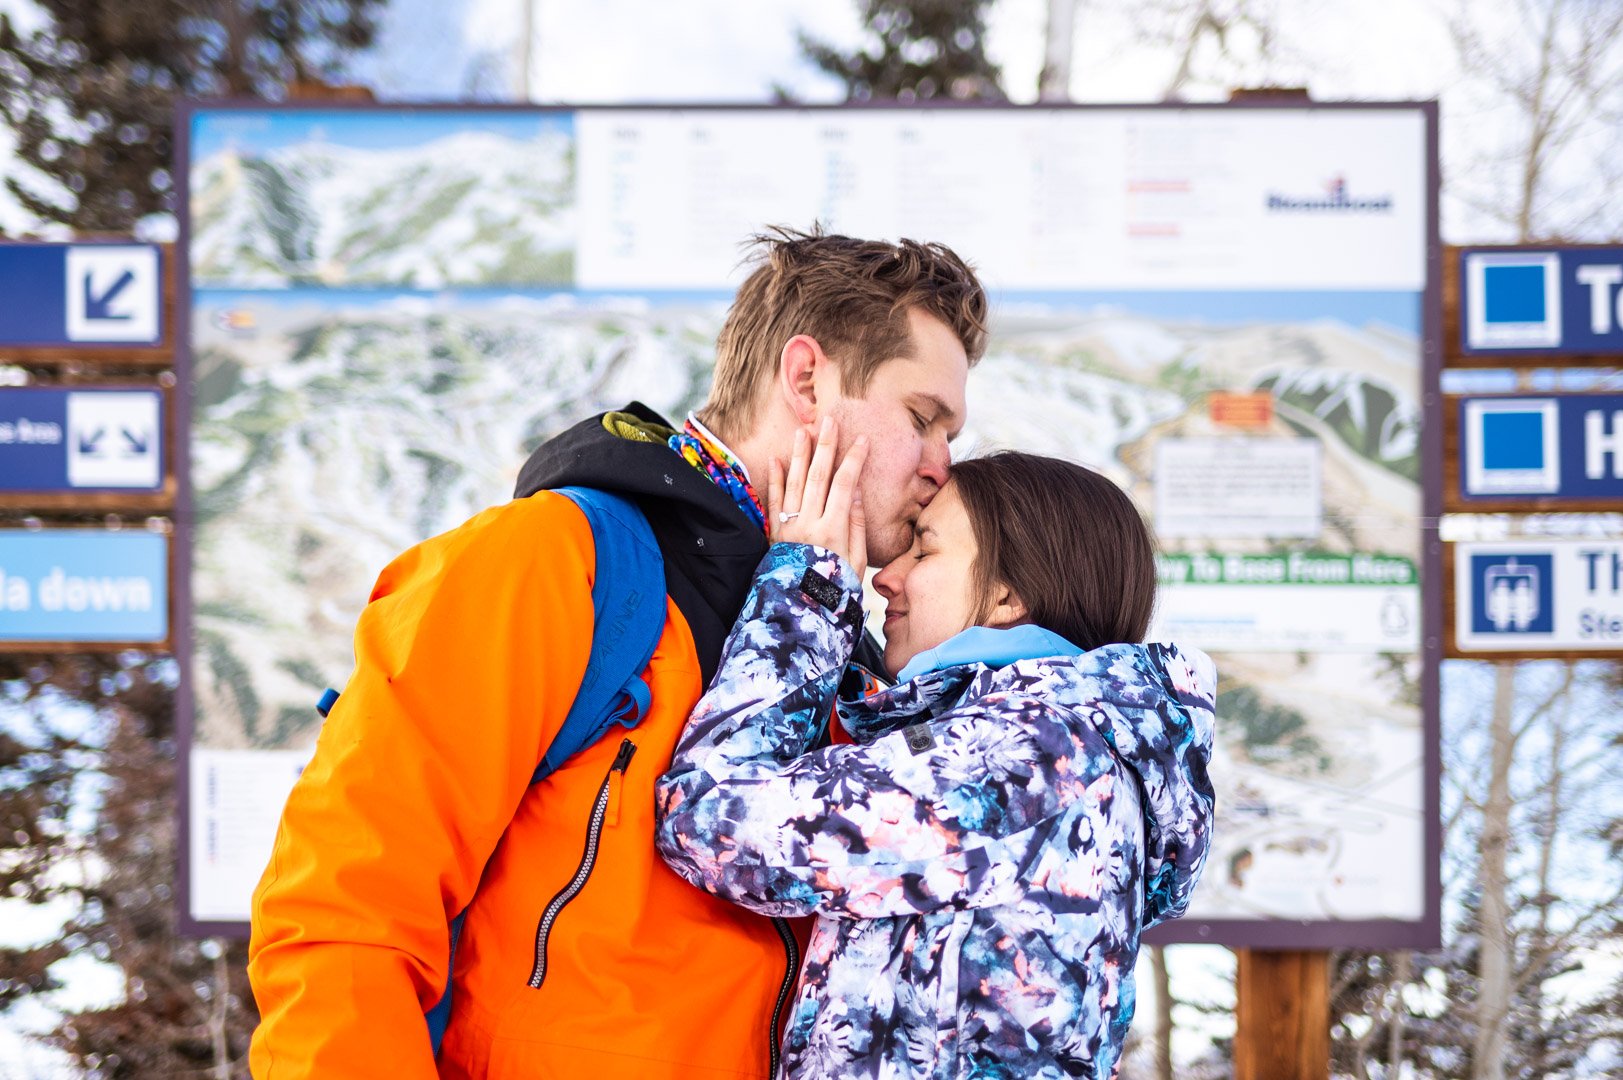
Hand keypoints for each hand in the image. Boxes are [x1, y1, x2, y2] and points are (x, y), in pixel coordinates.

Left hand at [768, 416, 868, 577]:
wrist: (800, 612)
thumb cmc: (835, 589)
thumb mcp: (856, 562)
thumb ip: (856, 526)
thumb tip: (858, 492)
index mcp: (833, 530)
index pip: (845, 485)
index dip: (853, 460)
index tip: (862, 440)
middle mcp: (808, 524)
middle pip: (818, 476)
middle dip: (825, 446)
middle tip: (829, 420)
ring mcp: (789, 528)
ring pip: (794, 483)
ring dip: (799, 455)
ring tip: (803, 431)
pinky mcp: (774, 534)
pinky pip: (773, 502)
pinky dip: (774, 480)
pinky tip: (776, 460)